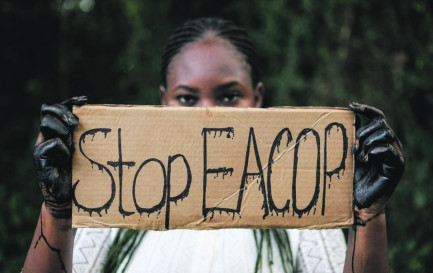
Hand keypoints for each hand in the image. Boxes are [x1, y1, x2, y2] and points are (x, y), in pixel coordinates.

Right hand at [33, 96, 86, 217]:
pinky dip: (62, 148)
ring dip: (62, 128)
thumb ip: (86, 136)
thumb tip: (101, 119)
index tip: (86, 100)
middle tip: (77, 122)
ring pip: (46, 123)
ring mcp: (43, 145)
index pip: (58, 107)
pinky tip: (68, 159)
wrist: (68, 197)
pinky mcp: (40, 157)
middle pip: (47, 110)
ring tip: (72, 141)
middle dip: (63, 111)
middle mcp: (49, 135)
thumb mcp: (86, 150)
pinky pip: (51, 144)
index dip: (70, 101)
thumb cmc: (81, 173)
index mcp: (59, 130)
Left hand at [350, 102, 404, 218]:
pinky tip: (366, 160)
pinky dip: (374, 152)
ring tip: (360, 156)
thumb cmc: (353, 178)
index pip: (378, 117)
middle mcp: (390, 144)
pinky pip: (388, 149)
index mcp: (379, 140)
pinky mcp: (397, 166)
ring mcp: (396, 154)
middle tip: (354, 147)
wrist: (359, 200)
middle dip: (363, 132)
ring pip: (386, 133)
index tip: (351, 106)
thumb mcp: (350, 154)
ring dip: (368, 142)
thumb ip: (353, 139)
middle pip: (381, 123)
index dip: (366, 109)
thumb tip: (348, 119)